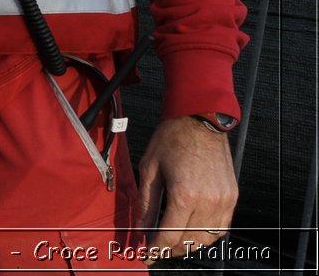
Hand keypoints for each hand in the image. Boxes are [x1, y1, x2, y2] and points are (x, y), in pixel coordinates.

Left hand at [138, 115, 238, 263]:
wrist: (200, 119)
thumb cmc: (172, 139)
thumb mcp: (150, 169)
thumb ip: (146, 202)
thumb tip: (141, 227)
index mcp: (185, 194)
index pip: (170, 235)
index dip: (156, 249)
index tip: (146, 254)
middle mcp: (208, 201)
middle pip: (189, 241)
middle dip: (170, 249)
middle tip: (156, 249)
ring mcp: (224, 200)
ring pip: (207, 238)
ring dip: (189, 245)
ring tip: (172, 243)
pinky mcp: (232, 197)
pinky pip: (221, 227)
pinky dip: (207, 235)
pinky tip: (193, 232)